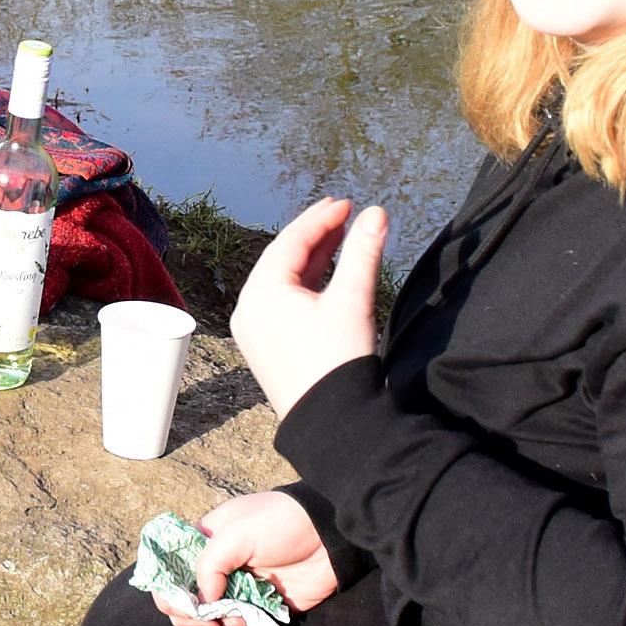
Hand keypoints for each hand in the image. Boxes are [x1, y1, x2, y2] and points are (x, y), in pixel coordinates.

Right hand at [167, 488, 340, 625]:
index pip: (172, 574)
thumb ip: (210, 565)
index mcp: (205, 546)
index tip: (185, 607)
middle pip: (190, 605)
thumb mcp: (236, 532)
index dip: (171, 595)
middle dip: (193, 620)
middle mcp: (219, 571)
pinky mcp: (264, 609)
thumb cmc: (280, 522)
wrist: (330, 535)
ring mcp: (241, 592)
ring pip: (214, 623)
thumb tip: (203, 601)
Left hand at [231, 195, 386, 416]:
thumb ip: (363, 252)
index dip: (321, 218)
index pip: (291, 241)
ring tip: (339, 237)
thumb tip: (377, 212)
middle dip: (314, 235)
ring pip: (283, 281)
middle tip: (341, 213)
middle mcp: (248, 308)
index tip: (347, 203)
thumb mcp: (353, 299)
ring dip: (312, 259)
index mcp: (261, 292)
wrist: (332, 423)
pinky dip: (304, 286)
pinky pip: (281, 303)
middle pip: (283, 258)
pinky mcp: (264, 346)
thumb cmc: (338, 361)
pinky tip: (327, 277)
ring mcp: (253, 329)